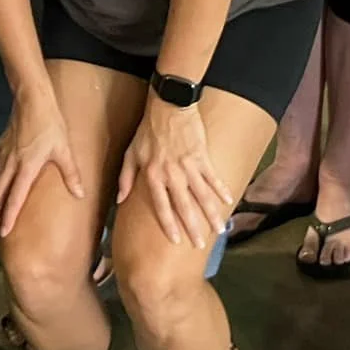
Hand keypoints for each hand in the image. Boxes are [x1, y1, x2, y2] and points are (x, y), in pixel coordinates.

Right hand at [0, 85, 84, 237]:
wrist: (32, 99)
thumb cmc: (49, 123)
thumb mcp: (64, 149)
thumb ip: (70, 174)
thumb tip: (80, 194)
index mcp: (26, 167)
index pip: (14, 198)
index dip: (8, 216)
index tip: (3, 231)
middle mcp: (10, 164)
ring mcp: (3, 155)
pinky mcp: (1, 146)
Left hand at [118, 98, 232, 247]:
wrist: (168, 105)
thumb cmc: (148, 130)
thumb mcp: (131, 153)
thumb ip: (125, 178)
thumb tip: (120, 200)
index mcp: (153, 175)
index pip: (162, 206)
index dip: (170, 225)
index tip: (177, 240)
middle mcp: (172, 174)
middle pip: (184, 206)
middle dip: (194, 227)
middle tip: (201, 244)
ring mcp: (189, 166)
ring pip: (202, 195)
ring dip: (212, 213)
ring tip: (221, 229)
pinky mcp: (202, 156)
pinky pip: (213, 177)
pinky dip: (221, 189)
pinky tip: (229, 201)